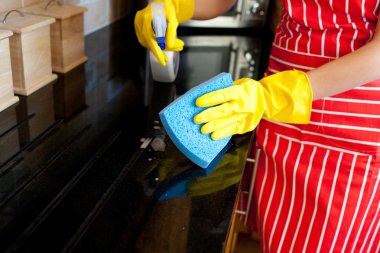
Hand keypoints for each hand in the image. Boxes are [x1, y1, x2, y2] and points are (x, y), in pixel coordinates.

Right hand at [134, 0, 193, 65]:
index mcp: (147, 16)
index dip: (156, 51)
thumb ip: (171, 32)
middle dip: (158, 52)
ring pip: (146, 42)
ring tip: (165, 55)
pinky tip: (160, 48)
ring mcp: (137, 24)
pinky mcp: (138, 27)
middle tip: (166, 60)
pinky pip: (144, 39)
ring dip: (156, 49)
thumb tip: (170, 46)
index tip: (162, 61)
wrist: (162, 2)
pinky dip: (152, 44)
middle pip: (147, 41)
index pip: (150, 38)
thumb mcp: (172, 19)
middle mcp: (139, 21)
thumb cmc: (168, 8)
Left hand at [194, 70, 312, 139]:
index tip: (198, 102)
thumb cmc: (249, 90)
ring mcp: (245, 116)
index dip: (209, 99)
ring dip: (213, 127)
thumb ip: (226, 89)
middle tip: (196, 119)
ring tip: (202, 130)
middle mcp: (243, 105)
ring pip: (226, 123)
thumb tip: (206, 95)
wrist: (268, 100)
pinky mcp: (246, 126)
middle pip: (223, 111)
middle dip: (208, 115)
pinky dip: (222, 134)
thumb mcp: (239, 84)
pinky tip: (213, 136)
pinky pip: (232, 131)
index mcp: (240, 92)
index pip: (222, 95)